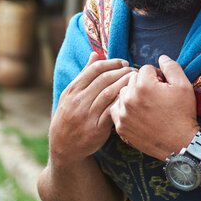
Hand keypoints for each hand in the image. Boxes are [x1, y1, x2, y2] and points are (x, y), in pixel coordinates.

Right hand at [48, 52, 134, 166]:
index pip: (95, 69)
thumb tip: (95, 54)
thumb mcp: (71, 94)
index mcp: (73, 90)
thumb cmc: (70, 115)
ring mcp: (86, 115)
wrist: (64, 146)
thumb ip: (84, 74)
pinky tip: (132, 97)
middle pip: (105, 79)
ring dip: (125, 84)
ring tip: (136, 81)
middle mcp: (78, 101)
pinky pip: (112, 111)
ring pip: (110, 93)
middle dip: (122, 72)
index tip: (124, 63)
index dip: (113, 63)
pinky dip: (123, 102)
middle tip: (134, 70)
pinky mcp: (96, 129)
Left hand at [111, 55, 198, 159]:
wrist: (179, 143)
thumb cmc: (182, 113)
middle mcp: (129, 98)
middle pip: (132, 80)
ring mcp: (123, 113)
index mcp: (144, 85)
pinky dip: (124, 109)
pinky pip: (116, 109)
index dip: (157, 75)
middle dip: (143, 84)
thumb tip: (161, 57)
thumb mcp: (184, 85)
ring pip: (122, 94)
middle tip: (156, 95)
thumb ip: (171, 67)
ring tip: (146, 104)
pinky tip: (137, 113)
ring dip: (132, 95)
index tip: (163, 85)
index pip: (145, 69)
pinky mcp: (120, 127)